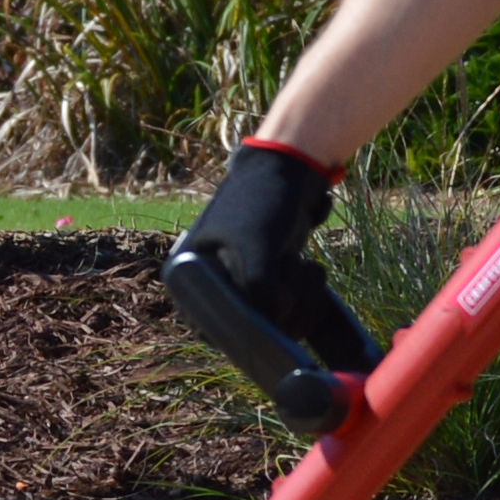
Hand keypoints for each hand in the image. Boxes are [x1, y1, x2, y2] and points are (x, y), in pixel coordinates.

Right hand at [169, 140, 380, 373]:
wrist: (292, 170)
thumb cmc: (264, 200)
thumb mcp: (255, 244)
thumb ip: (257, 288)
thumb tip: (274, 323)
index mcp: (189, 274)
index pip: (213, 326)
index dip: (250, 327)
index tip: (279, 307)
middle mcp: (208, 285)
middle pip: (247, 330)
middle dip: (281, 308)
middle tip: (295, 269)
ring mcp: (238, 284)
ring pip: (272, 324)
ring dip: (299, 302)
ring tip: (306, 266)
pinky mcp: (265, 284)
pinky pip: (286, 312)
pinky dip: (305, 298)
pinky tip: (311, 269)